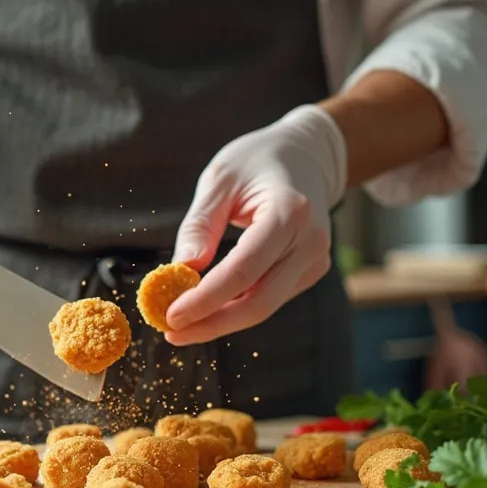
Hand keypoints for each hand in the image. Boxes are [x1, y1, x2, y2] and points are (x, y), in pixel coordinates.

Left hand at [165, 105, 347, 344]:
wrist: (308, 154)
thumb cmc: (257, 160)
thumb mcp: (220, 179)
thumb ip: (200, 225)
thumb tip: (180, 271)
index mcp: (290, 212)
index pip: (244, 269)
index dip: (206, 299)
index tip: (171, 315)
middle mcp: (310, 241)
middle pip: (259, 301)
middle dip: (212, 323)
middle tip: (171, 332)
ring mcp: (316, 260)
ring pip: (264, 307)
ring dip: (221, 320)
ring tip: (181, 323)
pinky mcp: (311, 271)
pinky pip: (269, 298)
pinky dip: (236, 307)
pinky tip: (208, 308)